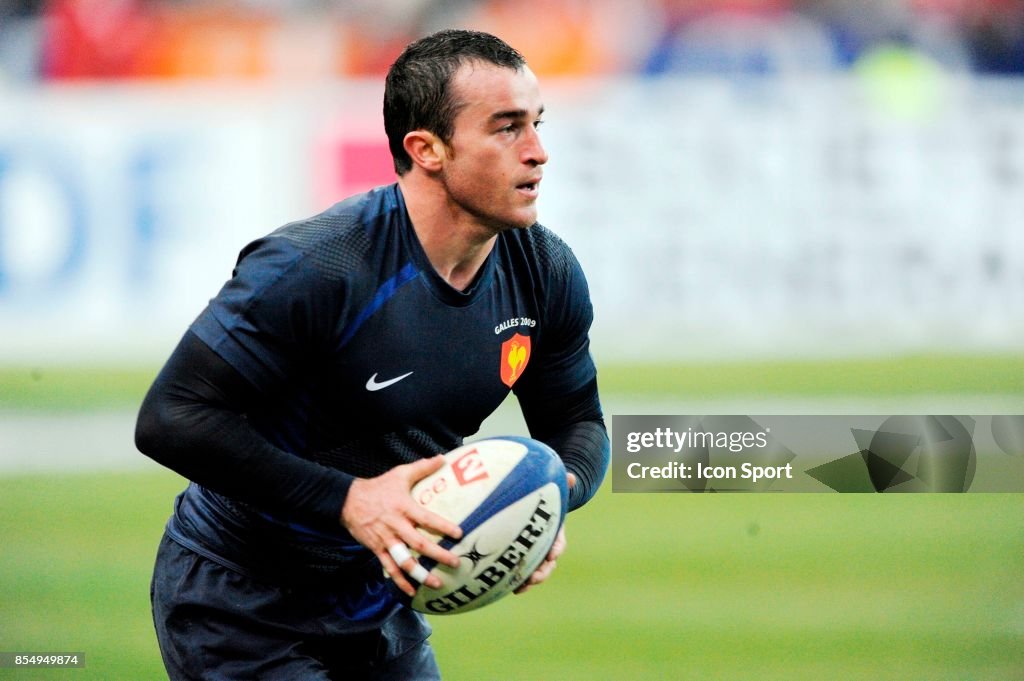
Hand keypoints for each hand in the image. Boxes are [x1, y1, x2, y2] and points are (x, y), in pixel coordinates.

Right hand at [341, 455, 462, 597]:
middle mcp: (396, 526)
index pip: (427, 519)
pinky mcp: (377, 549)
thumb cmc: (379, 487)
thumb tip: (443, 458)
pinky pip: (390, 568)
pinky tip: (412, 591)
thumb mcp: (400, 474)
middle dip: (438, 555)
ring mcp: (386, 540)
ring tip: (437, 583)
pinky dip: (400, 581)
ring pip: (404, 561)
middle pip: (419, 544)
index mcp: (404, 508)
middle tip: (455, 563)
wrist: (348, 500)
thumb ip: (423, 468)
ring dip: (421, 574)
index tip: (459, 534)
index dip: (443, 527)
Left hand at [515, 471, 575, 594]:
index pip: (559, 543)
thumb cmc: (543, 499)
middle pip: (548, 564)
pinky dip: (514, 580)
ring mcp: (533, 554)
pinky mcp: (520, 558)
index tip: (552, 554)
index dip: (556, 549)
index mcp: (554, 533)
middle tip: (535, 577)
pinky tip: (505, 587)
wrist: (533, 507)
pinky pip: (518, 572)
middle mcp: (545, 547)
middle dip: (543, 572)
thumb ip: (560, 484)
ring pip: (534, 571)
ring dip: (530, 580)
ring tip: (521, 587)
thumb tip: (571, 477)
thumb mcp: (551, 491)